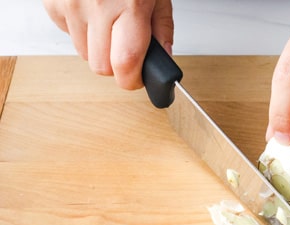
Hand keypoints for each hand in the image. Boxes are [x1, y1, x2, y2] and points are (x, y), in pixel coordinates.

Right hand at [42, 0, 173, 89]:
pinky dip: (81, 30)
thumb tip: (163, 60)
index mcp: (129, 6)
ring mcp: (71, 4)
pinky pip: (68, 34)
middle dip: (116, 65)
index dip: (132, 80)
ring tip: (109, 21)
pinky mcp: (53, 1)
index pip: (125, 63)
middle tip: (126, 48)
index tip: (137, 79)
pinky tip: (92, 10)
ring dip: (98, 47)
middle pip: (101, 67)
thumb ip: (162, 29)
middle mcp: (97, 6)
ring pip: (83, 54)